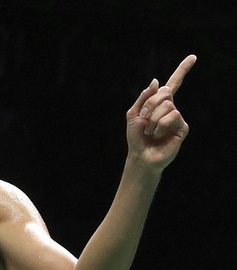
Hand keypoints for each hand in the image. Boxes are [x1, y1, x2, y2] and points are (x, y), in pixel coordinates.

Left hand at [126, 55, 196, 171]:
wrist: (140, 155)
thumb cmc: (136, 137)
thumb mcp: (133, 114)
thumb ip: (143, 97)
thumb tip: (157, 81)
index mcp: (159, 103)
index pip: (173, 84)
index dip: (182, 70)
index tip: (193, 57)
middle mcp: (171, 108)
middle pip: (164, 93)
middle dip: (149, 105)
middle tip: (143, 120)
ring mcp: (178, 117)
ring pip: (168, 105)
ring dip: (153, 118)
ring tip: (150, 131)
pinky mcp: (183, 127)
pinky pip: (173, 116)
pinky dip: (160, 125)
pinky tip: (158, 134)